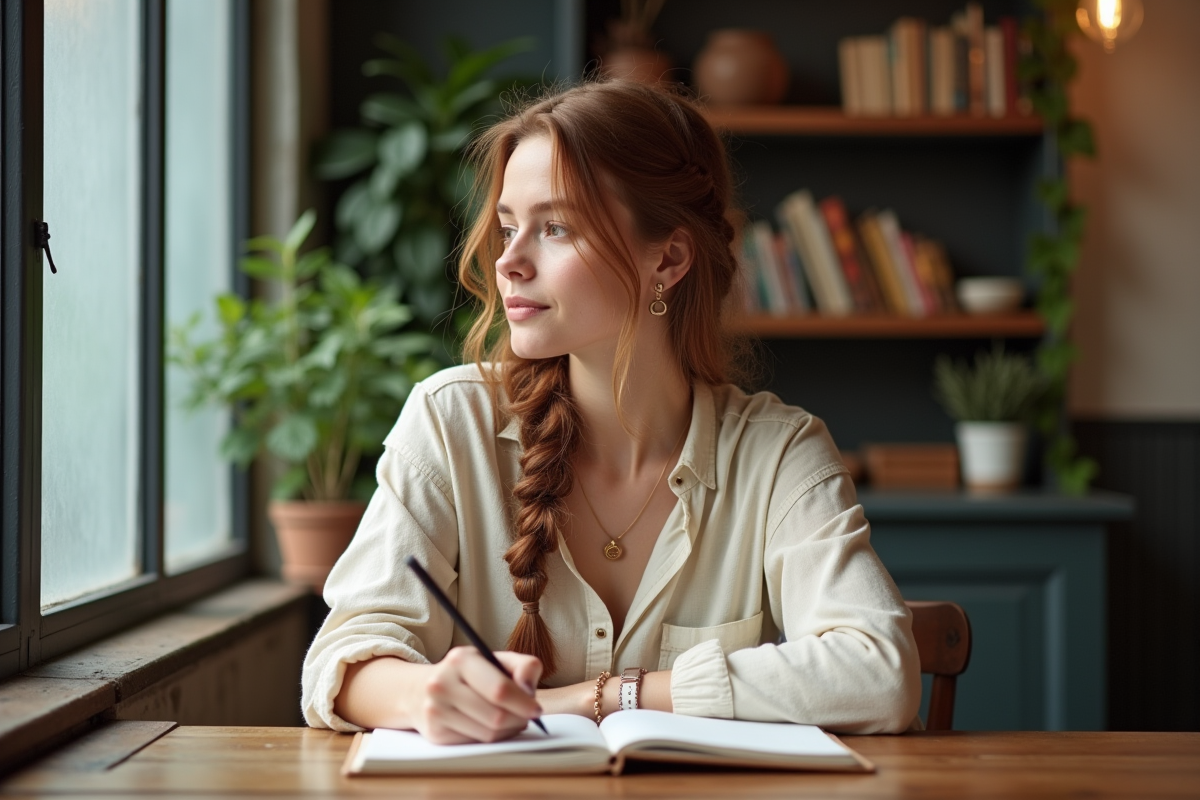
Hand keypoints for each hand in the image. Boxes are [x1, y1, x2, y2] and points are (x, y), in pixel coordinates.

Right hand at [413, 647, 542, 744]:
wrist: (421, 690)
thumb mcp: (494, 659)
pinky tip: (491, 726)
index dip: (523, 703)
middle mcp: (442, 684)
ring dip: (508, 731)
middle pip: (496, 717)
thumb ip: (522, 666)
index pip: (500, 689)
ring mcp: (435, 710)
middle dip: (519, 719)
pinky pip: (476, 743)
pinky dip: (491, 738)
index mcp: (461, 660)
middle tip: (526, 717)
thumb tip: (529, 689)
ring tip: (511, 720)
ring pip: (488, 734)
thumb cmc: (467, 675)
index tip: (536, 709)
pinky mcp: (435, 733)